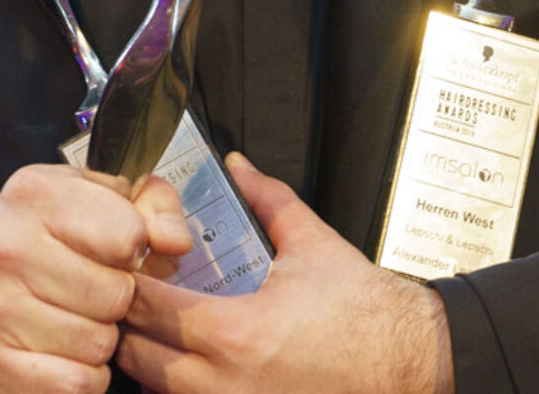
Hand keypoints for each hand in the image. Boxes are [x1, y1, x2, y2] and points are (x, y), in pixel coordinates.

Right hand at [0, 163, 193, 393]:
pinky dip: (84, 377)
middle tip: (95, 291)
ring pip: (98, 344)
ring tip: (78, 317)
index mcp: (35, 194)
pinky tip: (64, 351)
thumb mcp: (109, 201)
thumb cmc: (60, 237)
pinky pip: (75, 384)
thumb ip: (156, 209)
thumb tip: (175, 243)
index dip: (135, 250)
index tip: (116, 252)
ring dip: (101, 339)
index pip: (128, 236)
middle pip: (115, 295)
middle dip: (118, 299)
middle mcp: (3, 246)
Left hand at [117, 153, 454, 393]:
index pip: (143, 307)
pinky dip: (180, 389)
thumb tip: (238, 166)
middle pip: (133, 358)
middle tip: (134, 301)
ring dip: (150, 363)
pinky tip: (196, 367)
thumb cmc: (369, 315)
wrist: (413, 365)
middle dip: (126, 326)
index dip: (125, 284)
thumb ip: (266, 199)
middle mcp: (224, 384)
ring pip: (155, 392)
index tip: (127, 268)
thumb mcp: (313, 245)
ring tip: (162, 335)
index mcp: (234, 332)